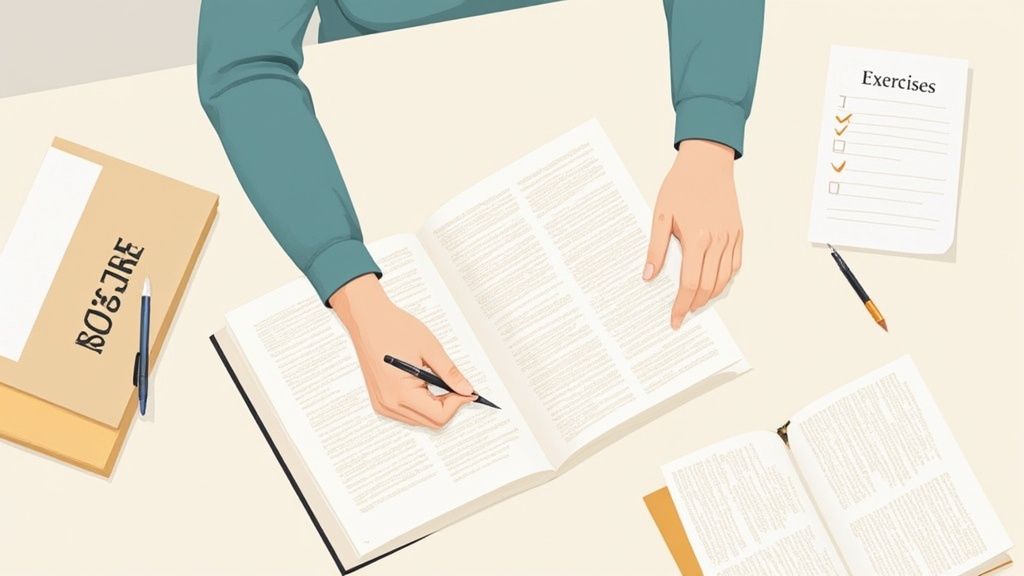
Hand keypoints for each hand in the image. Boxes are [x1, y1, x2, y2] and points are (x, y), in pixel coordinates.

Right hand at [329, 274, 477, 427]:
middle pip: (431, 422)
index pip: (439, 416)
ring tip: (441, 383)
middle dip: (449, 407)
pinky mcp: (379, 401)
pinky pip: (406, 413)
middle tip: (458, 387)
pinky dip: (421, 405)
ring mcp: (382, 404)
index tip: (468, 391)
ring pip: (420, 420)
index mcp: (401, 393)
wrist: (367, 320)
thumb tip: (466, 390)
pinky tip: (426, 386)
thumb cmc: (394, 328)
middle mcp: (389, 404)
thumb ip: (450, 373)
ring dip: (436, 407)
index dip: (458, 404)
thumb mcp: (430, 349)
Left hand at [643, 140, 742, 328]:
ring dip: (710, 295)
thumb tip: (649, 276)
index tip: (675, 318)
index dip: (681, 305)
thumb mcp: (660, 215)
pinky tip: (714, 283)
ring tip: (696, 301)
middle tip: (683, 313)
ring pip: (724, 278)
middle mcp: (718, 240)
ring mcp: (731, 237)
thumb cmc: (681, 186)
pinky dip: (726, 279)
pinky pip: (736, 264)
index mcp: (697, 238)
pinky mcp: (739, 232)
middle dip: (695, 304)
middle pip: (707, 285)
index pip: (689, 283)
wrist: (706, 163)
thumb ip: (656, 248)